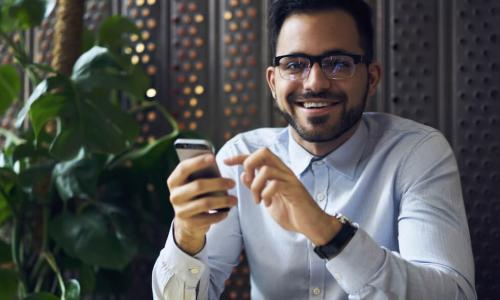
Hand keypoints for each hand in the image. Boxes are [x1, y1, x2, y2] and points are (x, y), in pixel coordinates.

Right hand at [167, 154, 236, 254]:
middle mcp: (174, 196)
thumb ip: (200, 175)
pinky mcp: (189, 224)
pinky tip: (227, 211)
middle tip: (233, 182)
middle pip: (198, 185)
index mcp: (174, 181)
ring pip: (205, 203)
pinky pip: (208, 218)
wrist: (186, 222)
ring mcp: (180, 211)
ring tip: (234, 200)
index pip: (183, 168)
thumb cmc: (195, 195)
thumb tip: (215, 165)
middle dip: (218, 183)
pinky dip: (220, 215)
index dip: (198, 162)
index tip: (213, 157)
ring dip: (223, 201)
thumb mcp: (193, 184)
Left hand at [224, 148, 339, 244]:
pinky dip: (266, 194)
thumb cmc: (291, 212)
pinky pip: (275, 184)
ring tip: (257, 200)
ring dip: (256, 186)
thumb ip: (257, 187)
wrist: (311, 225)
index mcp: (276, 172)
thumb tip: (244, 175)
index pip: (257, 156)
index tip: (225, 161)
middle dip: (250, 164)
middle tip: (248, 181)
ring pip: (266, 169)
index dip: (240, 156)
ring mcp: (289, 179)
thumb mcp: (268, 199)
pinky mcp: (294, 189)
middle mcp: (283, 171)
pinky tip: (267, 204)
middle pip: (264, 152)